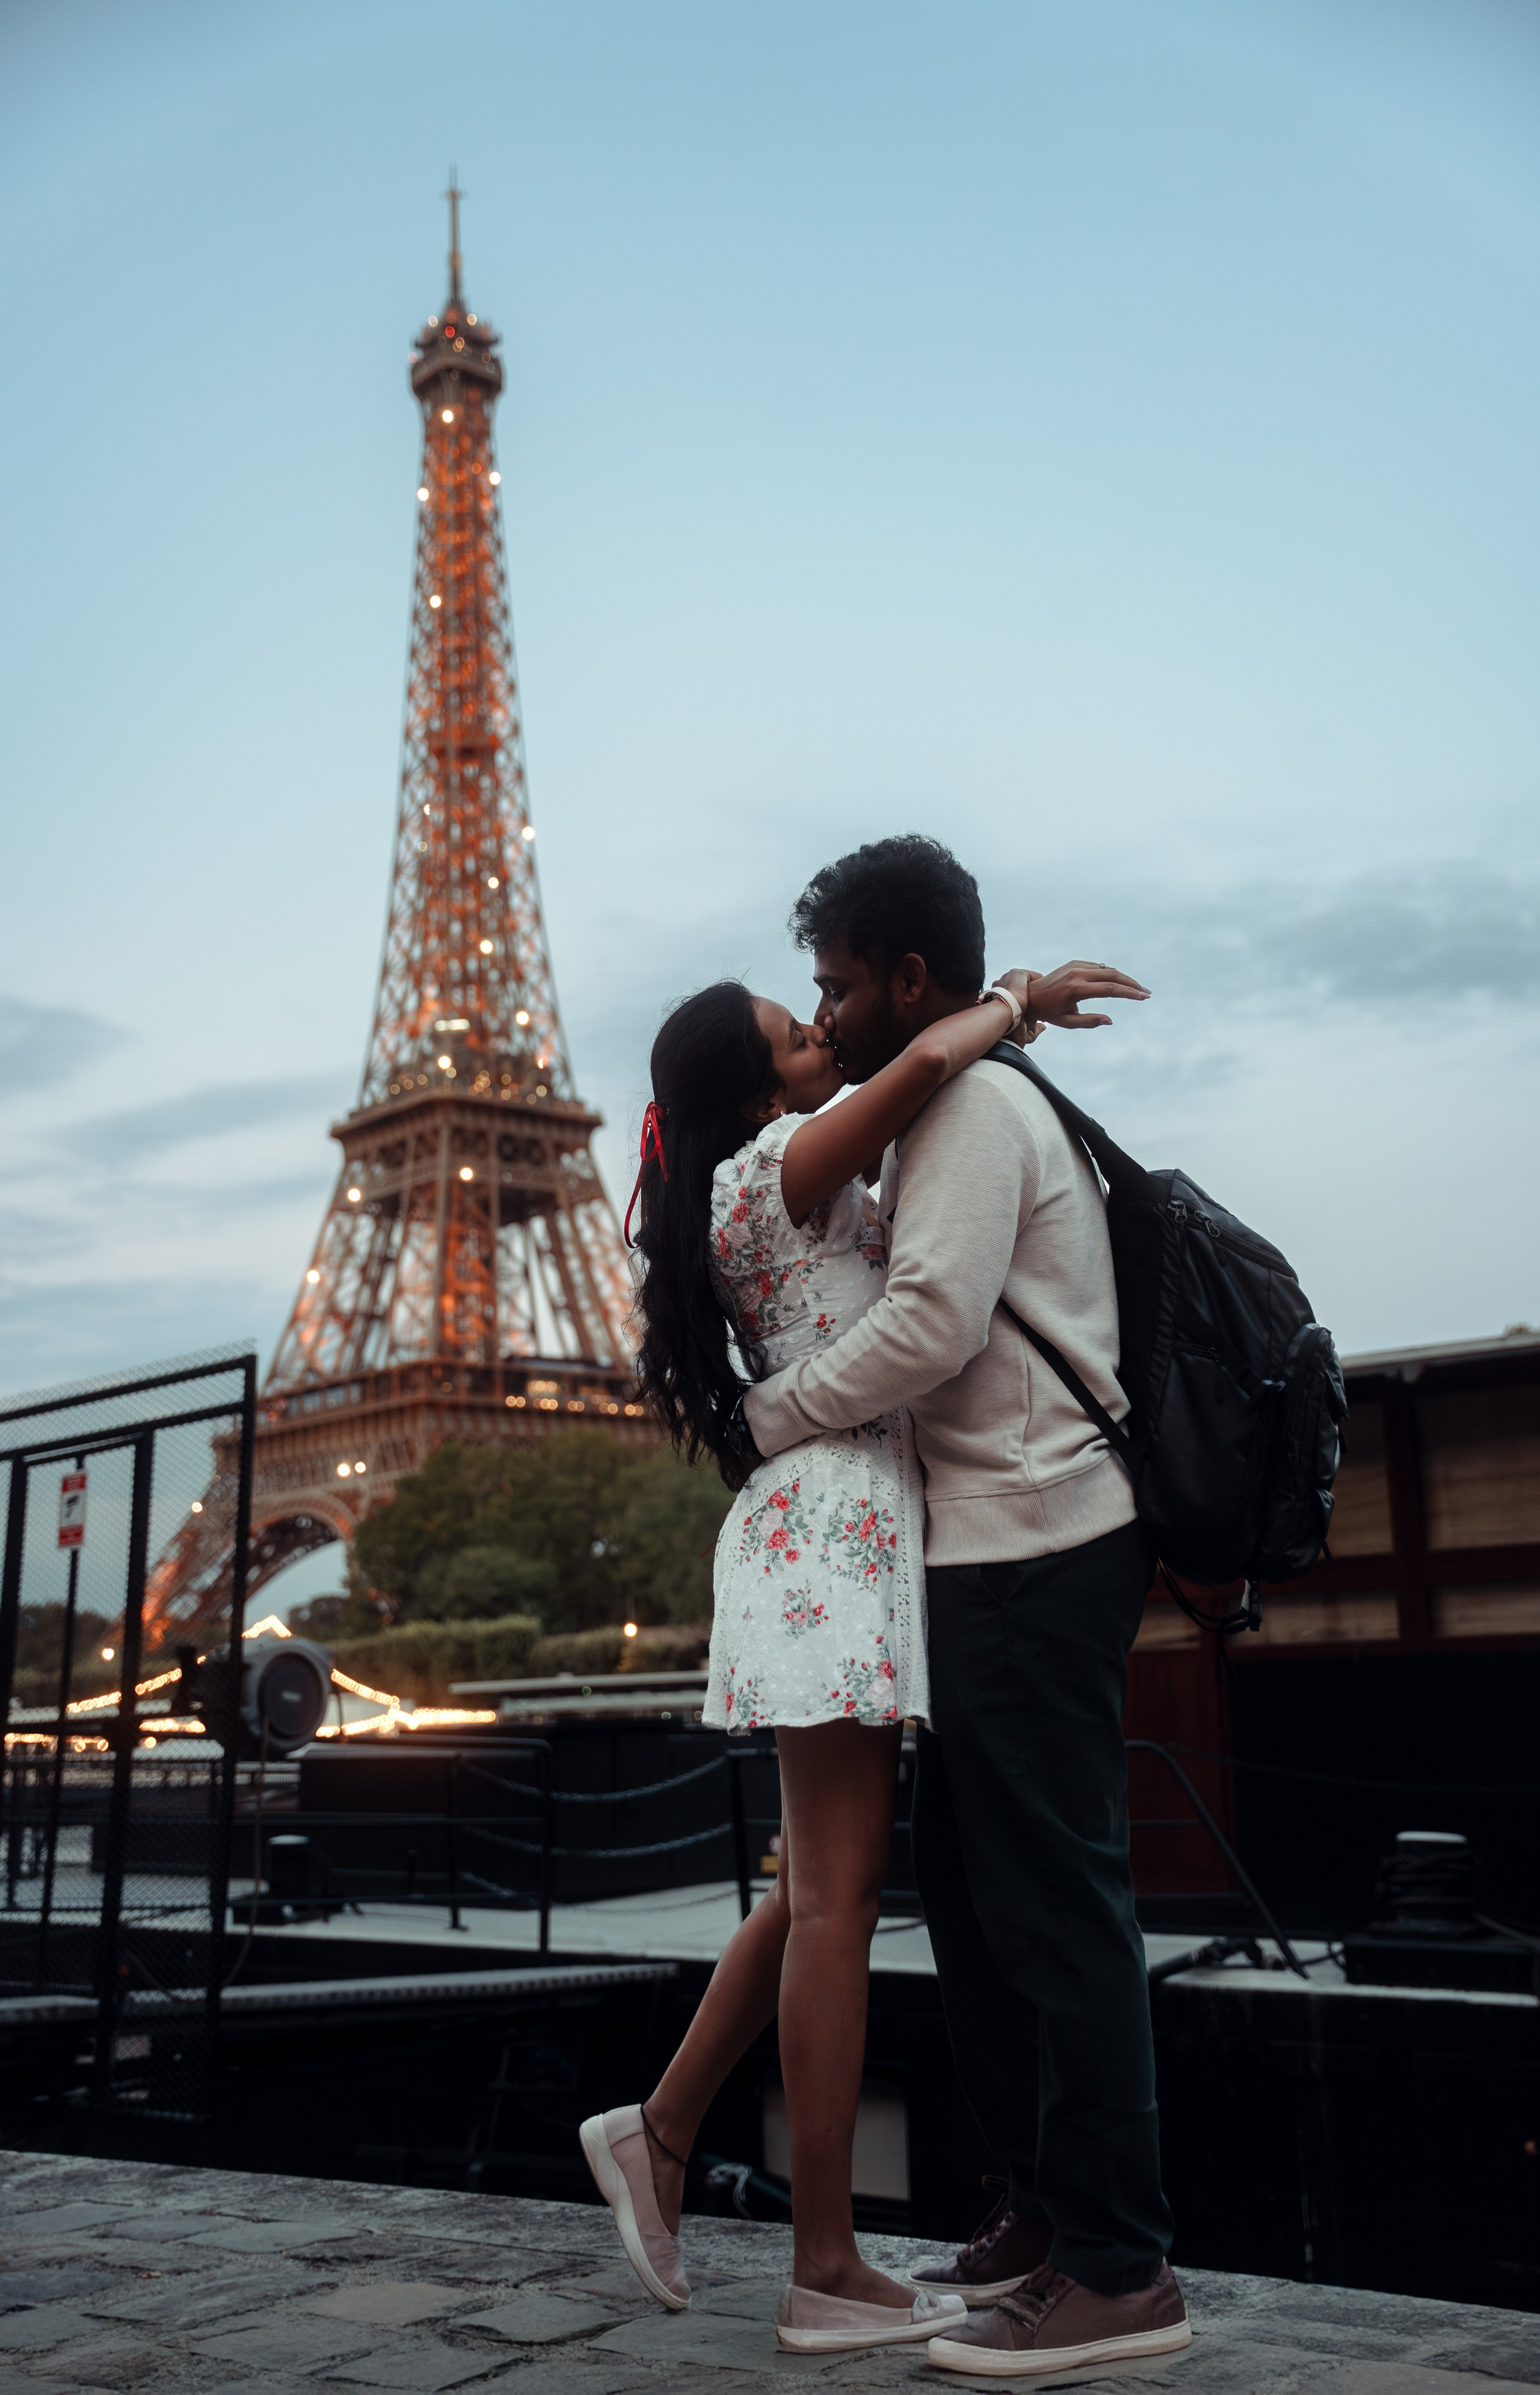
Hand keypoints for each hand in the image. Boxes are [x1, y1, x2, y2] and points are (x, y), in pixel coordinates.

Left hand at [996, 960, 1148, 1031]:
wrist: (1030, 995)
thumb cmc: (1049, 1012)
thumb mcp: (1067, 1022)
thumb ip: (1089, 1021)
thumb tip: (1110, 1020)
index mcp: (1076, 989)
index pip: (1110, 990)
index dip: (1129, 993)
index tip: (1143, 997)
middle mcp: (1077, 974)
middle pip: (1113, 975)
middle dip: (1132, 984)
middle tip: (1146, 993)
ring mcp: (1076, 966)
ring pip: (1107, 969)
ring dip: (1124, 978)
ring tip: (1137, 989)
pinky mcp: (1075, 963)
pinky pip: (1098, 967)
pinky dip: (1111, 974)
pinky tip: (1120, 982)